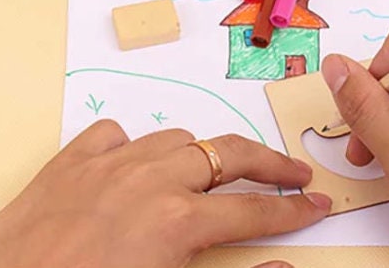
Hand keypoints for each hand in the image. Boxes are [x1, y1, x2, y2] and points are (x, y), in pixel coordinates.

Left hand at [0, 121, 330, 267]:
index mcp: (178, 221)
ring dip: (202, 156)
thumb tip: (285, 267)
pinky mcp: (72, 162)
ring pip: (177, 138)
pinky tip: (134, 165)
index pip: (255, 212)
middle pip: (230, 155)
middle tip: (294, 173)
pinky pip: (115, 135)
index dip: (293, 211)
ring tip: (211, 174)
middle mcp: (151, 180)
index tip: (316, 206)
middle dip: (270, 163)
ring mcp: (110, 164)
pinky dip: (134, 146)